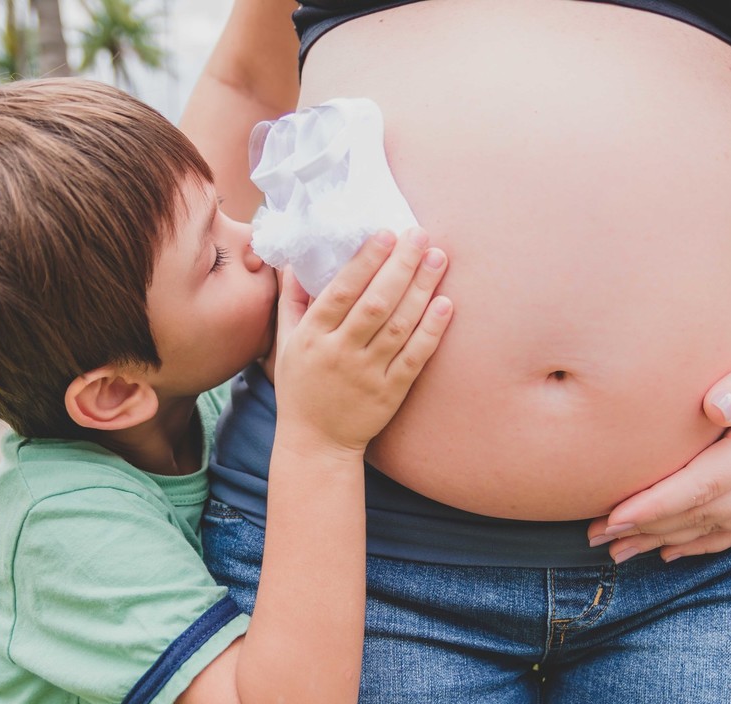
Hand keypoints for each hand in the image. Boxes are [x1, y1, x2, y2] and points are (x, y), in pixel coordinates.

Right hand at [274, 228, 452, 454]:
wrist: (317, 443)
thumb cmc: (301, 387)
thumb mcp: (285, 343)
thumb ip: (292, 301)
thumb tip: (294, 260)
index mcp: (312, 337)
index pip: (341, 291)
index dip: (365, 261)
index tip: (386, 233)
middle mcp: (339, 353)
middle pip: (375, 303)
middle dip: (400, 266)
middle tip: (420, 235)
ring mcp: (367, 374)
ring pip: (399, 326)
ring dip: (421, 290)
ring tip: (438, 259)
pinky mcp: (390, 393)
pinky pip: (415, 357)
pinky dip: (431, 331)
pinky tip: (446, 304)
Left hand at [589, 328, 730, 562]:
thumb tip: (711, 407)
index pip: (698, 487)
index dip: (653, 506)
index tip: (612, 517)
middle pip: (697, 515)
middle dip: (644, 530)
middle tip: (595, 540)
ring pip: (715, 529)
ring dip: (666, 542)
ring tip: (619, 553)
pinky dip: (705, 545)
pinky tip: (674, 552)